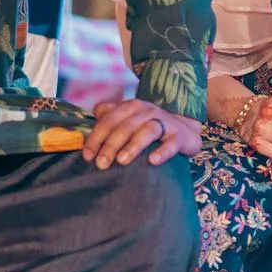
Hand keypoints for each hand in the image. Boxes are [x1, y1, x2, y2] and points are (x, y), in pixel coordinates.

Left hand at [83, 99, 201, 168]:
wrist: (184, 129)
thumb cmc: (149, 126)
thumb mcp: (129, 118)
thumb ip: (108, 117)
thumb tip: (87, 125)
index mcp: (131, 107)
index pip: (109, 119)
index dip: (96, 137)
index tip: (88, 155)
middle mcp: (147, 111)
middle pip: (126, 126)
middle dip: (111, 145)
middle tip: (101, 164)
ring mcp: (165, 122)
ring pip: (147, 131)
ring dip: (133, 146)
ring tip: (122, 161)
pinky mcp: (180, 136)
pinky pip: (171, 143)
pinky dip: (162, 151)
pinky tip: (152, 161)